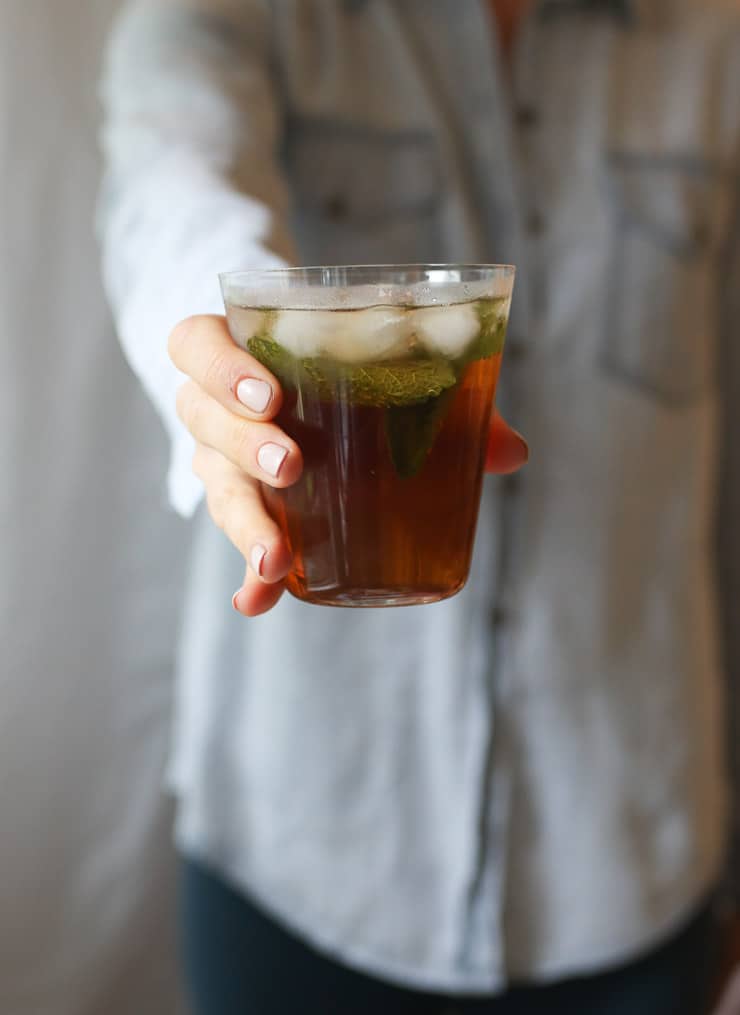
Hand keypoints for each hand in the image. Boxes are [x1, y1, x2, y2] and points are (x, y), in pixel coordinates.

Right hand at [169, 314, 528, 616]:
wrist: (300, 390)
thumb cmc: (342, 370)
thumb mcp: (385, 369)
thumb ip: (444, 398)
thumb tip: (512, 452)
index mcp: (238, 348)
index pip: (196, 343)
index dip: (221, 368)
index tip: (271, 395)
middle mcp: (216, 404)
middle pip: (201, 417)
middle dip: (244, 444)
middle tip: (291, 466)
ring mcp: (221, 457)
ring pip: (213, 483)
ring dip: (244, 520)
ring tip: (276, 558)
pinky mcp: (242, 503)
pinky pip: (236, 537)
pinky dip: (248, 573)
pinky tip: (255, 601)